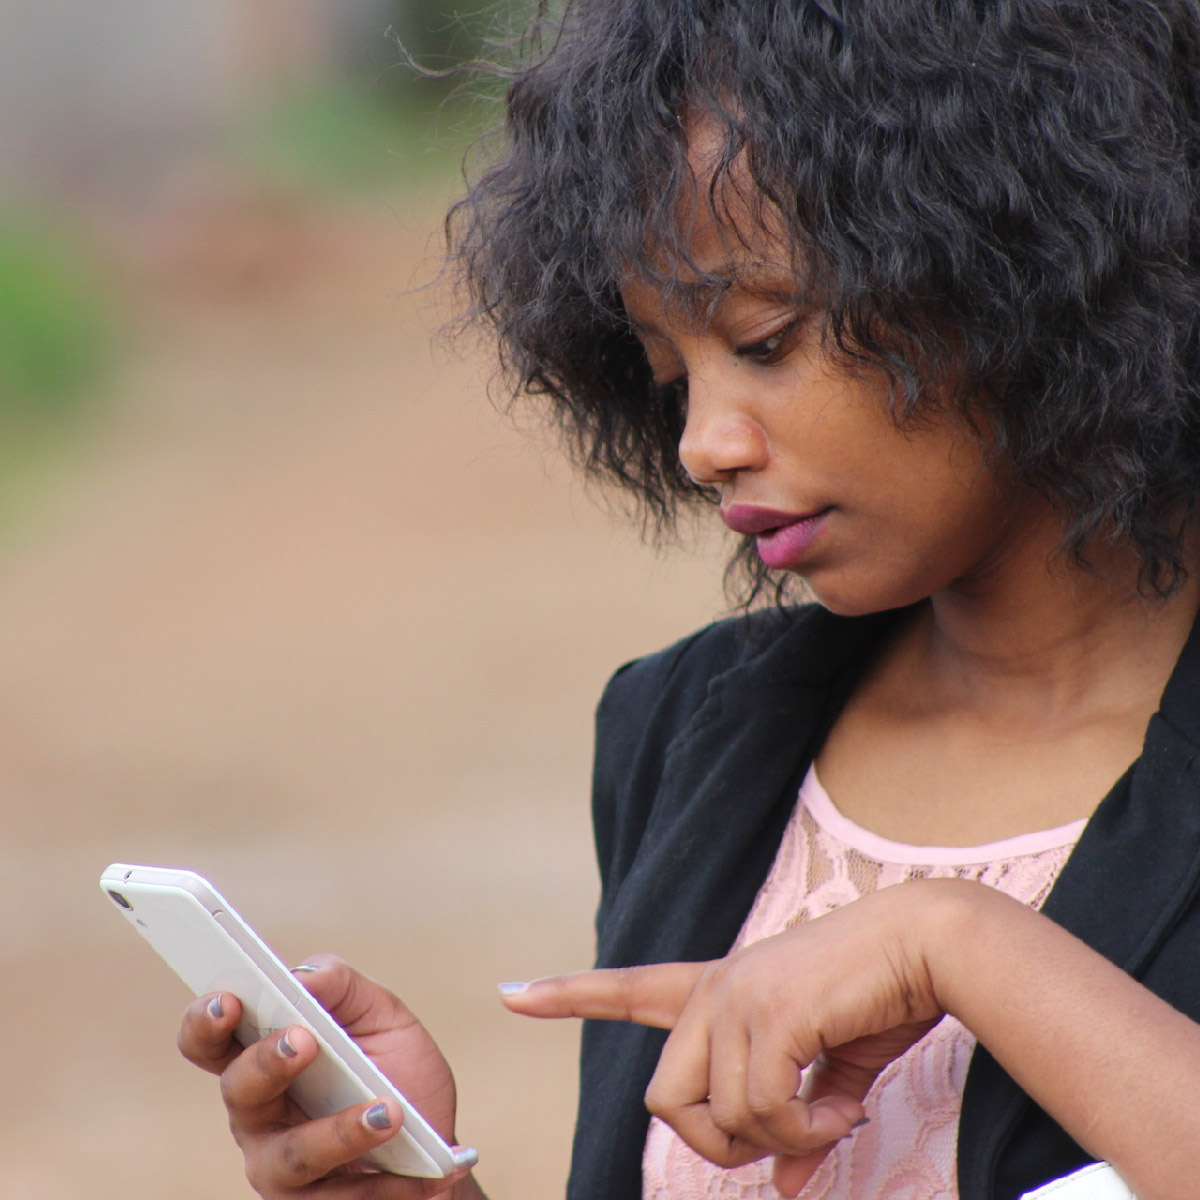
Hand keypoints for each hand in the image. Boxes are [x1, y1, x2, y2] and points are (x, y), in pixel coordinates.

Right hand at [178, 953, 478, 1198]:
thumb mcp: (380, 1016)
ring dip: (340, 1132)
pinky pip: (343, 1199)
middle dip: (267, 1063)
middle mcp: (259, 1116)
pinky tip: (421, 1169)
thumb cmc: (396, 1072)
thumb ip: (341, 988)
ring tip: (389, 1112)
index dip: (206, 1021)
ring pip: (294, 1155)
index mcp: (263, 1060)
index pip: (212, 1041)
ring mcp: (282, 1168)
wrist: (435, 1144)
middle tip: (304, 1040)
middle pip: (240, 1091)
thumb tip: (305, 976)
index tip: (228, 1000)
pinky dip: (386, 1181)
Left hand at [502, 885, 945, 1195]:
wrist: (925, 943)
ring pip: (717, 1118)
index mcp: (718, 989)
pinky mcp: (765, 1012)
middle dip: (718, 1145)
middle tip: (782, 1140)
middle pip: (664, 1103)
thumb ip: (795, 1121)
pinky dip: (804, 1132)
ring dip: (778, 1138)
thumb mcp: (829, 1073)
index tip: (513, 995)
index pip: (629, 989)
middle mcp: (714, 990)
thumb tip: (782, 1184)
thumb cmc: (878, 998)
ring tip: (830, 1112)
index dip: (569, 996)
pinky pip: (761, 1112)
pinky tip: (840, 1108)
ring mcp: (735, 998)